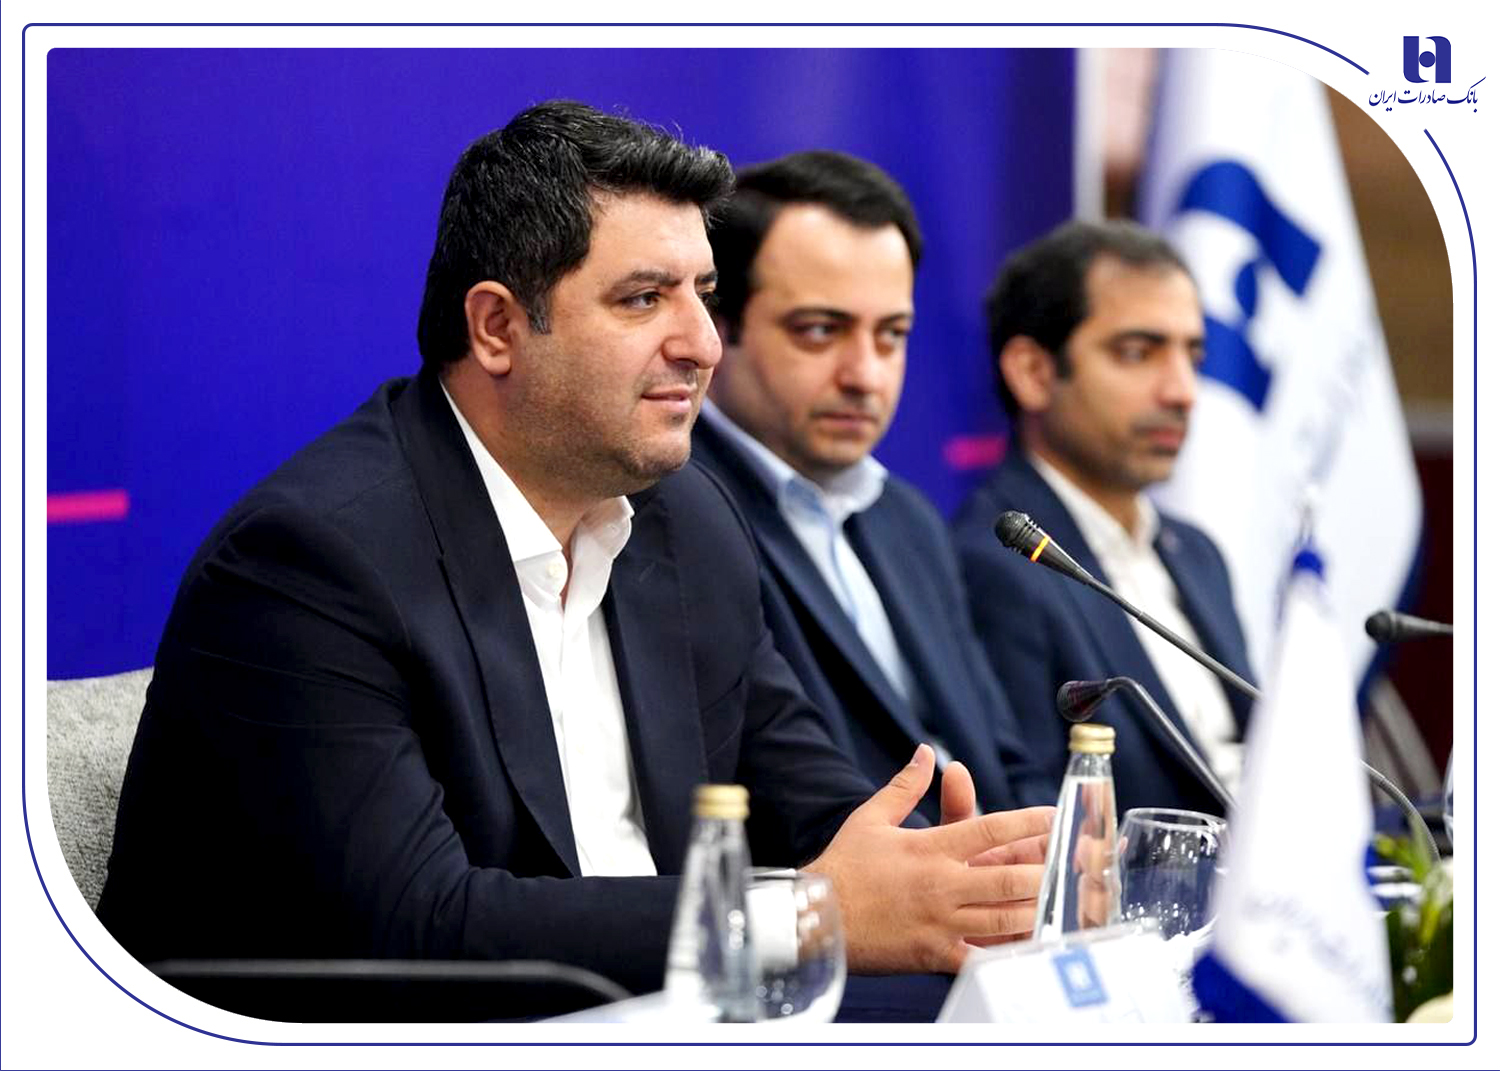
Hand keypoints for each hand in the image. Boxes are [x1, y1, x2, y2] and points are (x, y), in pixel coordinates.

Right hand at [804, 745, 1053, 973]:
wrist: (816, 918)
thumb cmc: (844, 865)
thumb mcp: (872, 817)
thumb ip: (905, 786)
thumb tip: (925, 752)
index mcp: (930, 848)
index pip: (989, 828)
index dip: (1028, 821)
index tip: (1055, 816)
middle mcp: (941, 884)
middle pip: (1008, 878)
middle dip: (1044, 873)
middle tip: (1072, 867)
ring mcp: (940, 923)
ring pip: (1002, 919)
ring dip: (1035, 911)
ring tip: (1061, 905)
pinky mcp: (934, 955)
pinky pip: (979, 958)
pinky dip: (1006, 955)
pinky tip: (1028, 950)